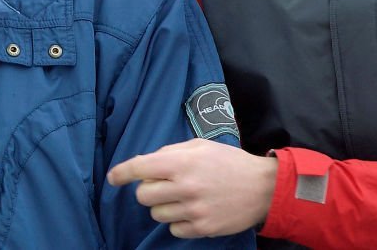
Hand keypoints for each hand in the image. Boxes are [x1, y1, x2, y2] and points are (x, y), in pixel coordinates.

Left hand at [107, 138, 276, 237]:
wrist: (263, 187)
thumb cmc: (228, 161)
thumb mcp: (198, 146)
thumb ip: (170, 153)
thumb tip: (145, 164)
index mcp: (181, 163)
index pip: (139, 168)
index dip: (122, 173)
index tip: (113, 178)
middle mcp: (185, 187)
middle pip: (143, 196)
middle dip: (148, 190)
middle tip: (163, 186)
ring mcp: (194, 211)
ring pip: (156, 214)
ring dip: (163, 206)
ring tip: (182, 198)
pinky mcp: (203, 229)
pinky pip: (173, 229)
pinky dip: (178, 222)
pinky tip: (192, 211)